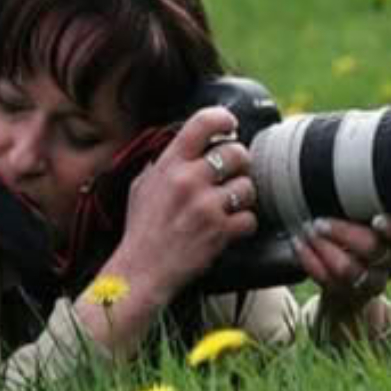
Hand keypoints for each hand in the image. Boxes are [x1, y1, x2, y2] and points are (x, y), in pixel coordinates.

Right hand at [116, 107, 258, 302]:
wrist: (141, 271)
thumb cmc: (141, 230)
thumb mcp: (142, 186)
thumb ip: (164, 163)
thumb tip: (187, 143)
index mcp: (169, 164)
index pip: (204, 122)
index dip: (224, 119)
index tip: (230, 126)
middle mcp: (188, 180)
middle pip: (238, 153)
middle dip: (239, 164)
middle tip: (231, 175)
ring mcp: (206, 206)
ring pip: (248, 186)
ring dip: (242, 198)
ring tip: (226, 207)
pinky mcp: (219, 232)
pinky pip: (249, 218)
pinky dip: (242, 225)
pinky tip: (227, 228)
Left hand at [294, 214, 390, 343]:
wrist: (348, 278)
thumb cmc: (357, 232)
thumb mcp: (367, 217)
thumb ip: (365, 202)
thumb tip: (342, 171)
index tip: (375, 219)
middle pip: (373, 249)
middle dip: (343, 233)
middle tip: (319, 221)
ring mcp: (372, 281)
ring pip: (349, 269)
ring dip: (323, 248)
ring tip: (306, 231)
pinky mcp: (349, 294)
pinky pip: (328, 280)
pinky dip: (310, 260)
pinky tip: (298, 245)